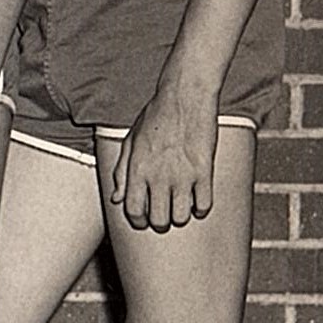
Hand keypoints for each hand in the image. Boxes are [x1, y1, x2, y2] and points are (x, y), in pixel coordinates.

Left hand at [106, 84, 217, 232]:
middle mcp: (158, 176)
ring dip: (181, 217)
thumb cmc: (154, 118)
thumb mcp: (130, 142)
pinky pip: (205, 204)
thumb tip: (117, 198)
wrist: (184, 98)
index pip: (133, 210)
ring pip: (182, 217)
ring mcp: (183, 175)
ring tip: (180, 207)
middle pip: (159, 220)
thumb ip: (121, 172)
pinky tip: (197, 200)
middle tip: (164, 216)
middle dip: (161, 223)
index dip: (138, 222)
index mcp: (137, 170)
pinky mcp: (205, 171)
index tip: (144, 221)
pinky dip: (201, 208)